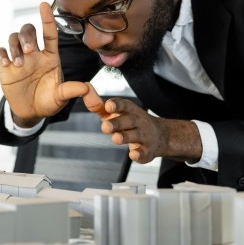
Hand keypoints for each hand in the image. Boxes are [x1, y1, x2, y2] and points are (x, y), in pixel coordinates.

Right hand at [0, 2, 90, 127]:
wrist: (31, 112)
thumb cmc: (48, 101)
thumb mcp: (61, 97)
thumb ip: (72, 90)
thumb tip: (86, 88)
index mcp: (50, 56)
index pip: (49, 33)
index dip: (47, 19)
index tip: (44, 4)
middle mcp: (34, 53)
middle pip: (28, 31)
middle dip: (27, 36)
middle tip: (28, 50)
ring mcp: (19, 58)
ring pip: (13, 38)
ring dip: (15, 46)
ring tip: (19, 64)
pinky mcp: (6, 66)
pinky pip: (0, 51)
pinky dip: (2, 54)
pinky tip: (5, 63)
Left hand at [82, 85, 201, 163]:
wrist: (158, 135)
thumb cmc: (129, 121)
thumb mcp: (116, 112)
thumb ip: (99, 105)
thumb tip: (84, 89)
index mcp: (129, 110)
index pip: (123, 105)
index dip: (116, 105)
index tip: (108, 106)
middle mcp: (138, 121)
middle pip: (128, 121)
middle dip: (117, 123)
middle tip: (105, 126)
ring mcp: (144, 135)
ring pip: (135, 136)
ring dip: (125, 137)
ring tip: (115, 138)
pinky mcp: (147, 150)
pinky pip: (144, 152)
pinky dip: (139, 154)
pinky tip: (133, 155)